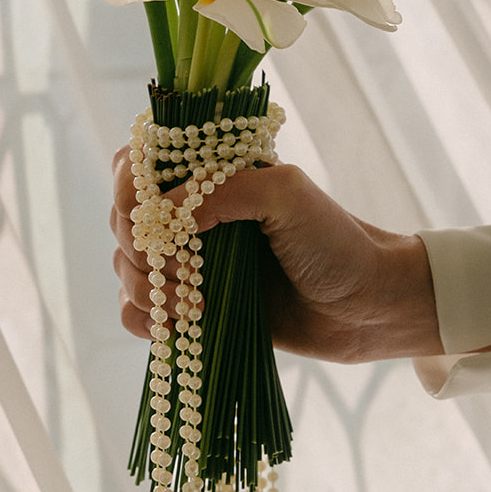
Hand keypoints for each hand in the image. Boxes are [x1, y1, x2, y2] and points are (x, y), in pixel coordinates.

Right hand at [110, 150, 443, 363]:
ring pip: (126, 267)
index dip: (128, 186)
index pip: (137, 163)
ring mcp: (190, 263)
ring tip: (193, 303)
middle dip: (139, 246)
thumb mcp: (287, 195)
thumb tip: (162, 213)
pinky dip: (143, 320)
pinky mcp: (191, 307)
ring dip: (145, 287)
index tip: (145, 214)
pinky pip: (138, 313)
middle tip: (182, 268)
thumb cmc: (334, 242)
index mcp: (210, 174)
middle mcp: (192, 215)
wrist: (366, 307)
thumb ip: (224, 190)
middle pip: (124, 219)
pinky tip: (173, 327)